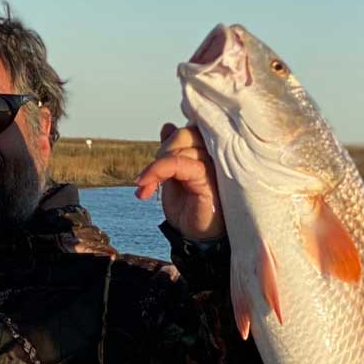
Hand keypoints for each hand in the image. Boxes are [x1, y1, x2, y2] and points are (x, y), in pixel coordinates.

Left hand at [132, 122, 224, 242]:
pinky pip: (180, 163)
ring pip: (180, 147)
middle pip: (184, 133)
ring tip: (145, 188)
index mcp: (210, 152)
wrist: (197, 237)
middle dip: (161, 153)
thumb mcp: (174, 176)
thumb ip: (173, 152)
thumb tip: (168, 126)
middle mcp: (217, 155)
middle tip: (146, 179)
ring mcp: (215, 166)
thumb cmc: (189, 207)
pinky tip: (146, 186)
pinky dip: (158, 170)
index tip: (155, 166)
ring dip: (155, 167)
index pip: (189, 129)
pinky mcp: (208, 179)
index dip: (168, 142)